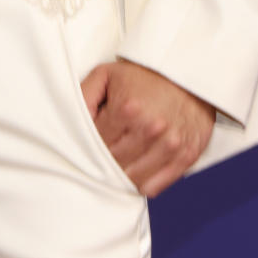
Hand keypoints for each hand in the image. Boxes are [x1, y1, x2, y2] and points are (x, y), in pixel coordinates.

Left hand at [80, 61, 214, 196]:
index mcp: (127, 109)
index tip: (90, 144)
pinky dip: (144, 185)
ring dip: (123, 175)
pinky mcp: (186, 155)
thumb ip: (84, 96)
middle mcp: (150, 129)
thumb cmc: (143, 75)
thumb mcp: (107, 74)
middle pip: (114, 163)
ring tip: (119, 164)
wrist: (187, 72)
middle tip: (103, 157)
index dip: (89, 146)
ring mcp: (170, 144)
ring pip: (134, 178)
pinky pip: (157, 185)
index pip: (97, 144)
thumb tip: (70, 120)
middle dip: (105, 162)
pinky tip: (137, 174)